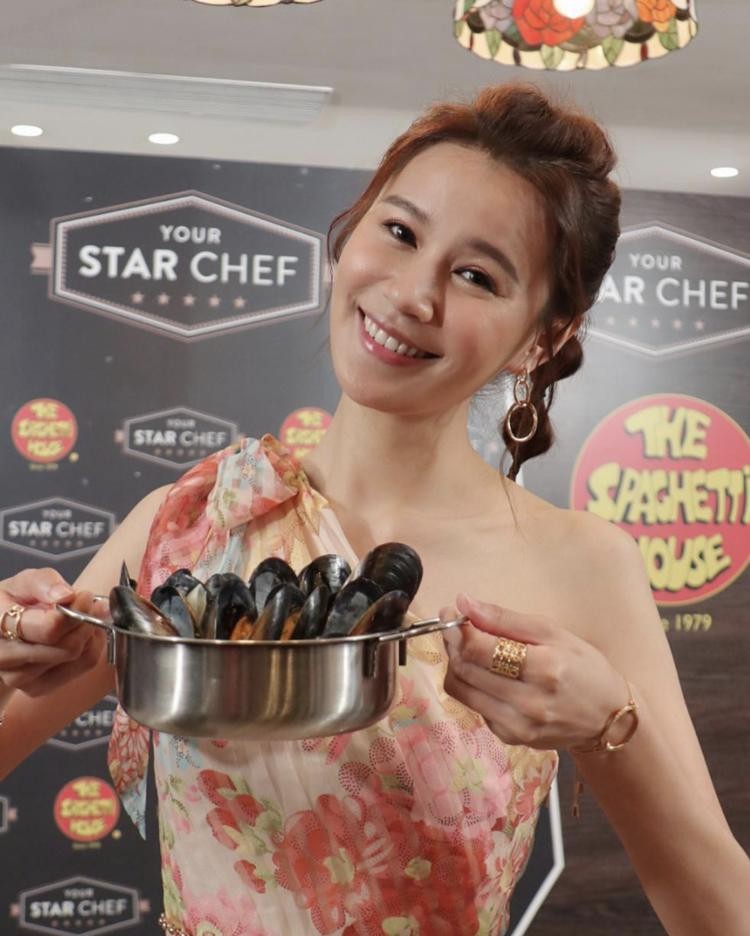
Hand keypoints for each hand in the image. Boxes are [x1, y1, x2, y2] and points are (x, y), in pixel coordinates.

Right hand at [0, 568, 106, 698]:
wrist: (0, 629)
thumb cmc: (12, 603)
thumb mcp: (23, 583)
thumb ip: (44, 582)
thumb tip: (65, 596)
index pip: (48, 630)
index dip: (75, 612)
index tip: (85, 596)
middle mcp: (4, 657)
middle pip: (67, 647)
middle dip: (86, 621)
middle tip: (91, 604)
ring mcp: (19, 677)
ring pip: (76, 657)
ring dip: (89, 633)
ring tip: (83, 616)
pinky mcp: (36, 688)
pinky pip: (81, 667)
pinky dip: (91, 647)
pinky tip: (81, 633)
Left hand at [441, 593, 628, 750]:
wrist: (608, 717)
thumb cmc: (583, 667)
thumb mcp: (553, 631)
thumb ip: (505, 619)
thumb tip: (464, 602)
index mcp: (545, 668)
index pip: (481, 649)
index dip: (458, 629)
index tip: (451, 612)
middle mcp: (529, 703)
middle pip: (466, 669)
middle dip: (454, 643)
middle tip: (456, 627)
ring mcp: (518, 726)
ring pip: (462, 689)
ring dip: (457, 664)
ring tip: (470, 649)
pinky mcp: (510, 739)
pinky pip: (474, 706)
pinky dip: (473, 686)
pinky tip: (489, 676)